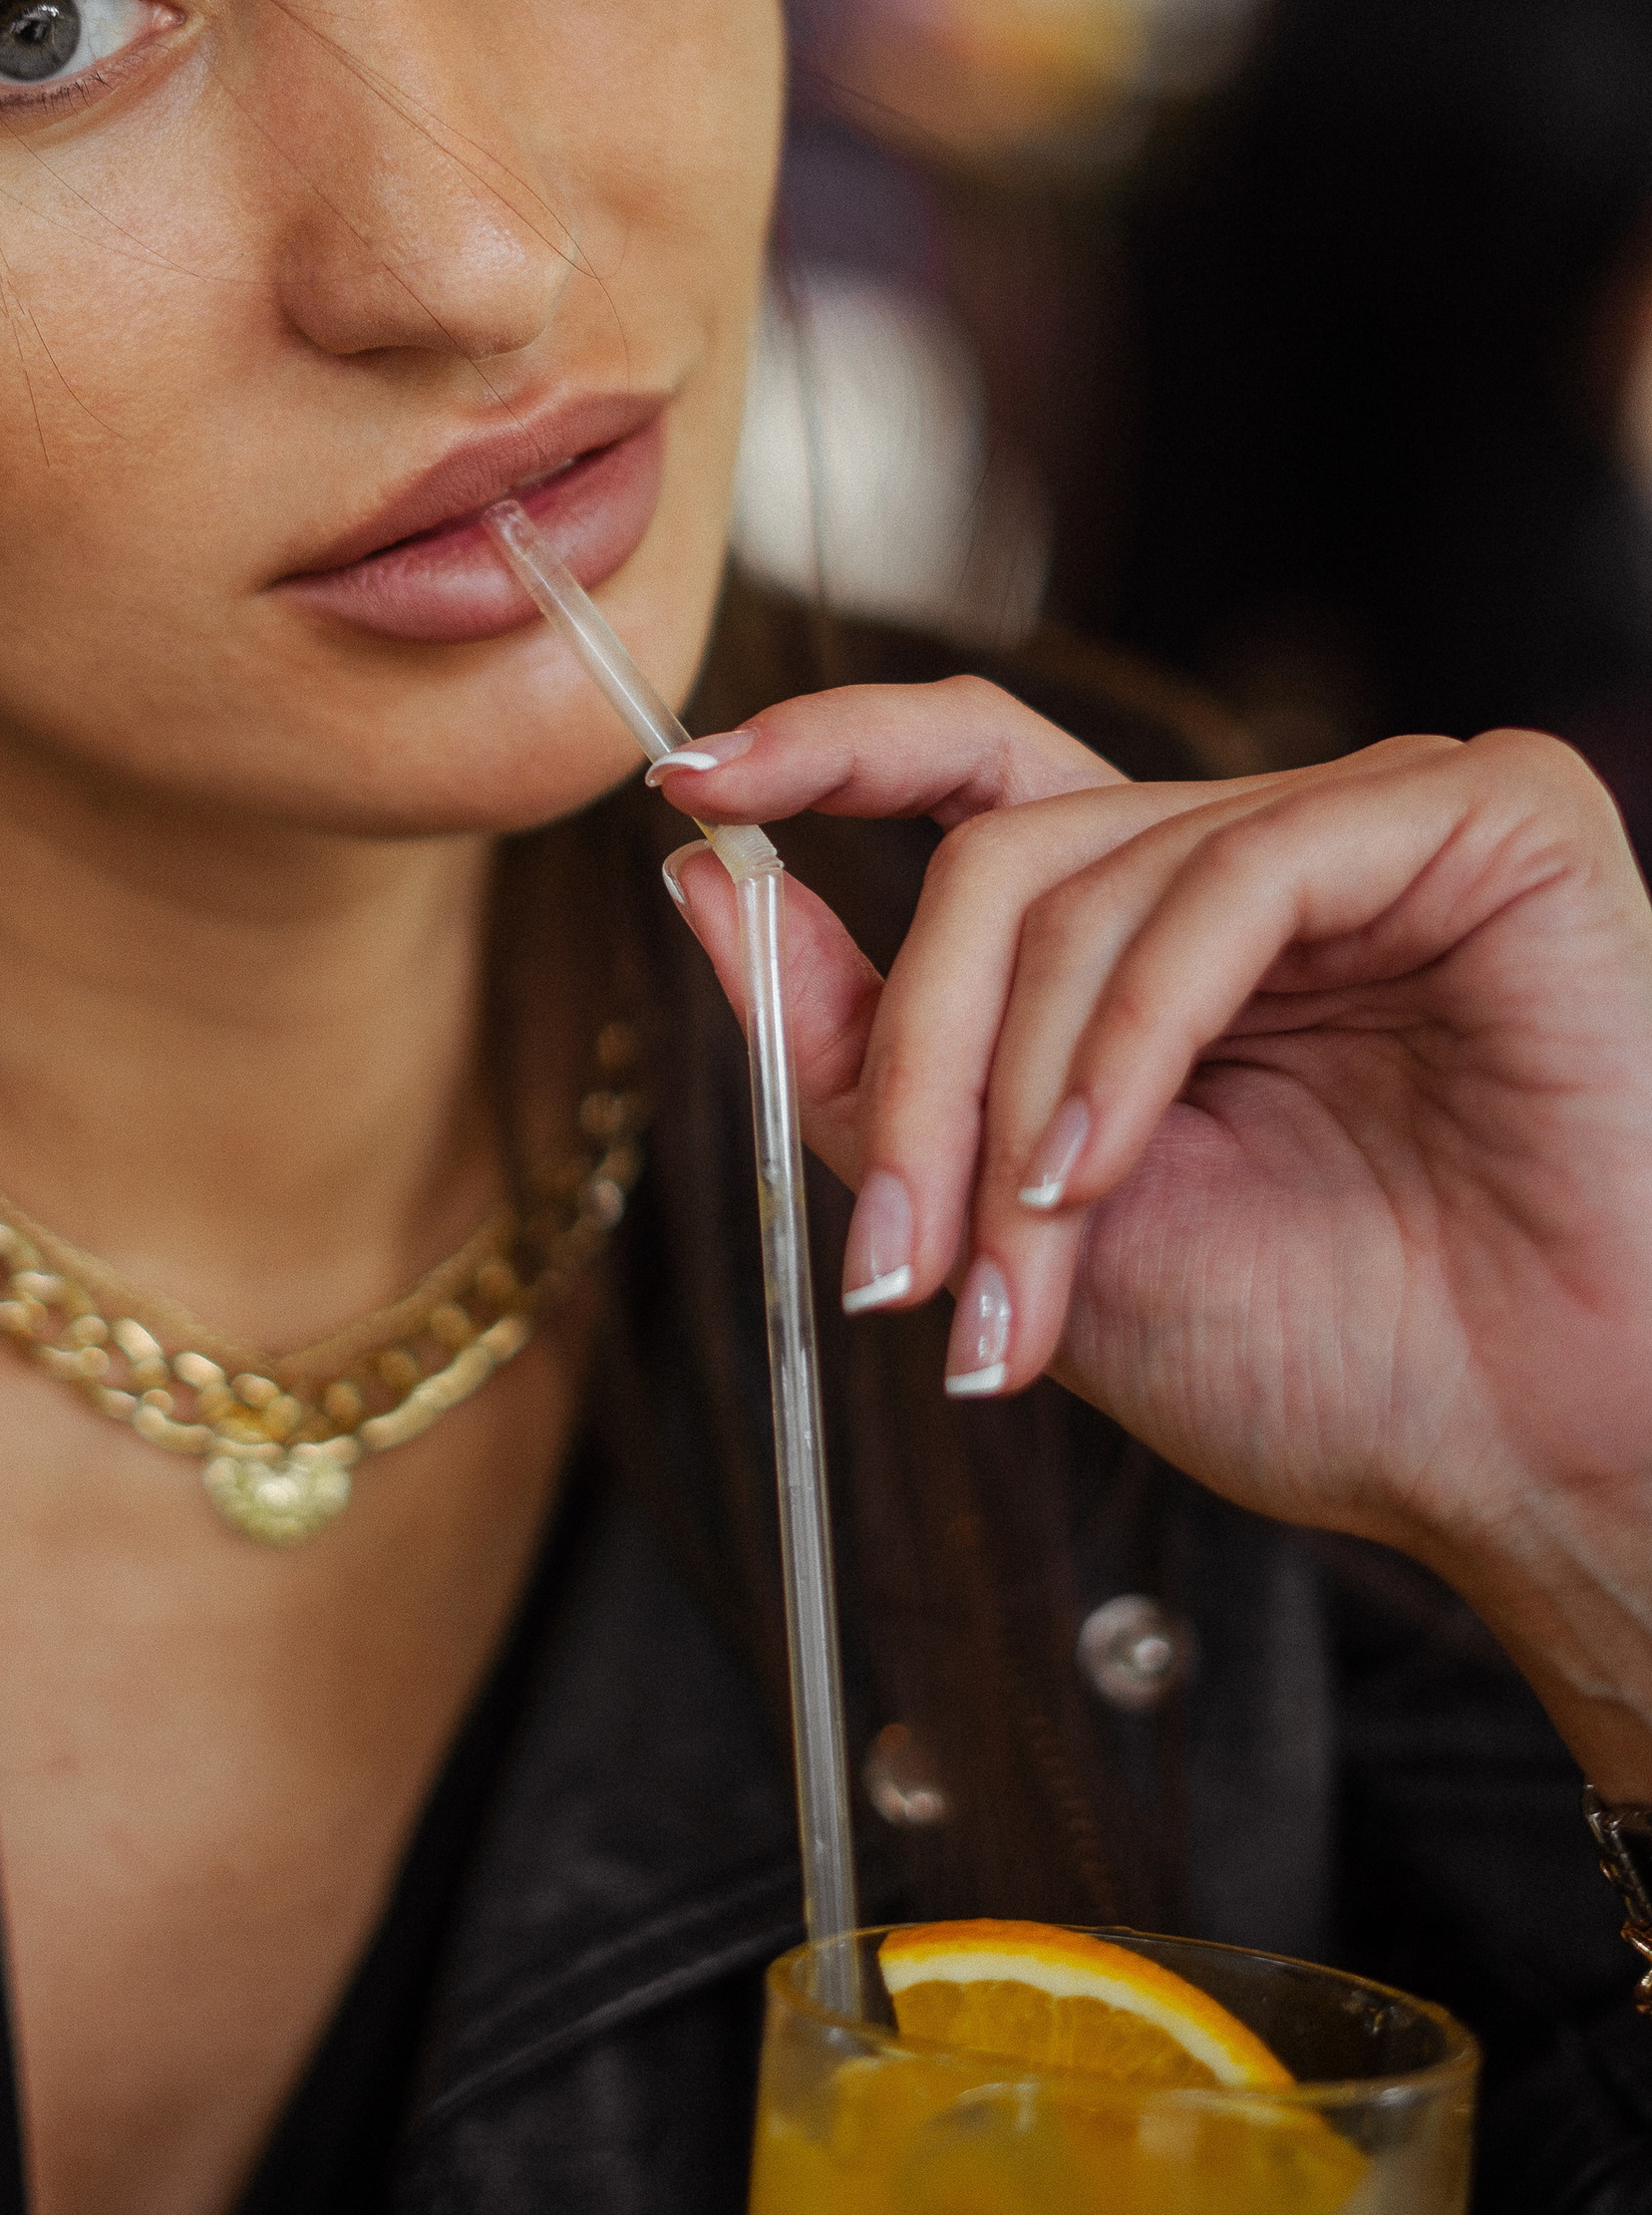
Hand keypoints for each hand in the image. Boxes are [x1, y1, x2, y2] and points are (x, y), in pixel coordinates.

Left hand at [654, 689, 1651, 1792]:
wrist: (1531, 1469)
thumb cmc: (1326, 1361)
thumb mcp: (1019, 1219)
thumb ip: (865, 1055)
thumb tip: (702, 875)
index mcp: (1171, 925)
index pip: (978, 768)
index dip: (829, 746)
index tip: (684, 777)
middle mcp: (1268, 850)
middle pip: (999, 858)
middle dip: (916, 1067)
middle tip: (901, 1271)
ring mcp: (1383, 821)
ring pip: (1095, 876)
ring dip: (1017, 1097)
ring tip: (1023, 1271)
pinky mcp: (1492, 821)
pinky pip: (1238, 875)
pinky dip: (1137, 1030)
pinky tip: (1106, 1165)